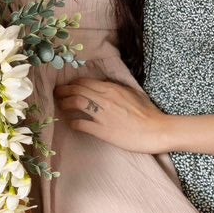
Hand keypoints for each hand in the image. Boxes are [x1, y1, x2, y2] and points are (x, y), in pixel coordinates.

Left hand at [53, 74, 172, 153]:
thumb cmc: (148, 113)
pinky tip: (71, 123)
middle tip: (56, 94)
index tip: (67, 87)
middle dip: (63, 91)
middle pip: (76, 90)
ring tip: (60, 106)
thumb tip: (104, 86)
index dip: (72, 84)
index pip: (84, 82)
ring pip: (76, 102)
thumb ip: (116, 89)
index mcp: (112, 88)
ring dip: (64, 103)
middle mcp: (105, 98)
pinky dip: (73, 122)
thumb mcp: (132, 93)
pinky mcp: (102, 130)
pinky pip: (81, 124)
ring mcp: (102, 114)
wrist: (156, 131)